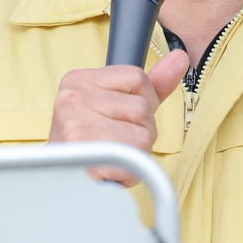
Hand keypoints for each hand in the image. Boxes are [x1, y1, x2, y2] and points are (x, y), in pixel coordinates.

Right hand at [48, 49, 189, 186]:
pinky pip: (133, 159)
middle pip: (142, 108)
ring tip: (111, 160)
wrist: (61, 185)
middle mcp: (71, 98)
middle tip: (115, 146)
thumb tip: (181, 57)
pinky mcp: (83, 154)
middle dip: (141, 134)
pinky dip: (128, 173)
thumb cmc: (91, 145)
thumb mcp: (119, 107)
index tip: (121, 120)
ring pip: (143, 136)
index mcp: (78, 80)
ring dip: (136, 155)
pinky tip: (109, 172)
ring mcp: (74, 125)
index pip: (137, 77)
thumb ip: (151, 84)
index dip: (143, 104)